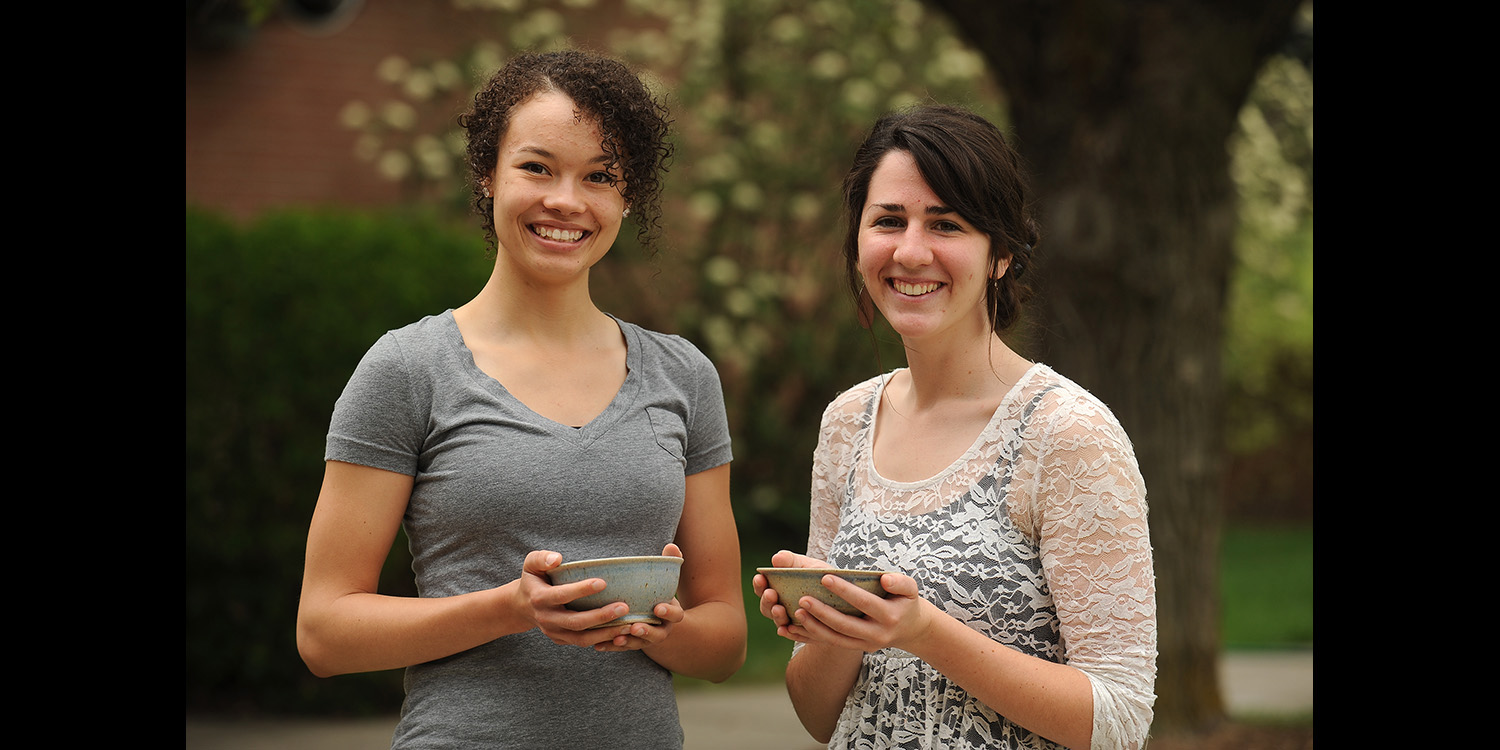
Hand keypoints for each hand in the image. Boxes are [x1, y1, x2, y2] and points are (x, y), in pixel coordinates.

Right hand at [518, 549, 641, 648]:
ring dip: (605, 634)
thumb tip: (557, 559)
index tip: (603, 582)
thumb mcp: (531, 564)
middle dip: (600, 616)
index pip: (561, 595)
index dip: (581, 590)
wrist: (522, 606)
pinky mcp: (562, 640)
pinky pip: (583, 643)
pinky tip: (620, 634)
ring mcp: (554, 633)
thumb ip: (541, 558)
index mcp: (539, 598)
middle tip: (623, 607)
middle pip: (575, 622)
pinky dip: (602, 641)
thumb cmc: (534, 579)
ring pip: (581, 638)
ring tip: (628, 625)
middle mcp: (546, 619)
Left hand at [593, 543, 685, 652]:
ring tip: (616, 636)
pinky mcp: (632, 643)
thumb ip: (670, 563)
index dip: (668, 613)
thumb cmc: (658, 593)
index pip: (675, 615)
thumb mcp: (666, 579)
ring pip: (639, 643)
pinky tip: (598, 645)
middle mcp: (661, 628)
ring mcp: (646, 638)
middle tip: (634, 626)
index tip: (657, 608)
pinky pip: (622, 647)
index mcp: (671, 613)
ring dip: (628, 641)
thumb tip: (671, 546)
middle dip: (646, 631)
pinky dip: (611, 646)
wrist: (656, 616)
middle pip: (657, 634)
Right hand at [751, 550, 830, 636]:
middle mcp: (782, 608)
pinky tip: (788, 629)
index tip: (760, 578)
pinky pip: (797, 636)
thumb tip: (776, 558)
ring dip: (777, 617)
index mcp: (779, 589)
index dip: (759, 585)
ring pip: (780, 623)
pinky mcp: (807, 634)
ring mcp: (793, 623)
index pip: (763, 588)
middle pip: (767, 608)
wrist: (847, 596)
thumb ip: (792, 561)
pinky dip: (790, 634)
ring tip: (780, 609)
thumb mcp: (808, 566)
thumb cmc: (823, 577)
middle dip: (767, 601)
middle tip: (771, 594)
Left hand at [782, 570, 932, 653]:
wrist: (911, 630)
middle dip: (823, 612)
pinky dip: (814, 636)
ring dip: (815, 627)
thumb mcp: (910, 589)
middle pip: (846, 625)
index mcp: (889, 616)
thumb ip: (900, 582)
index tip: (825, 577)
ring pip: (836, 638)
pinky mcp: (857, 648)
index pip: (864, 603)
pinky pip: (833, 643)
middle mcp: (877, 634)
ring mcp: (866, 644)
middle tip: (803, 598)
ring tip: (797, 612)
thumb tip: (885, 580)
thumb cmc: (905, 602)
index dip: (845, 591)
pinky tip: (798, 626)